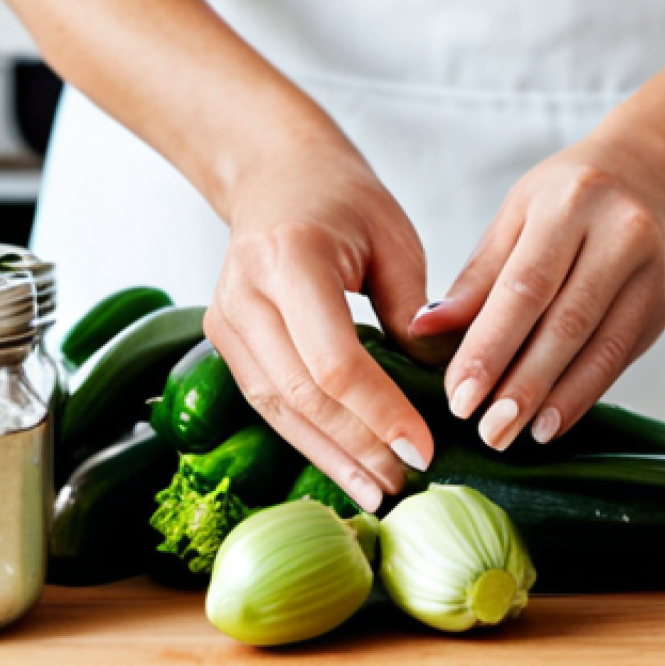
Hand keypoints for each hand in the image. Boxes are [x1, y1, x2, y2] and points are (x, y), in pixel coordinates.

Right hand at [203, 137, 434, 511]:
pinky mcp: (225, 339)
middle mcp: (244, 293)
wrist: (277, 173)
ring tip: (376, 492)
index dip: (380, 413)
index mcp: (288, 258)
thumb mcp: (394, 239)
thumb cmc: (342, 197)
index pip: (333, 360)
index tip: (424, 448)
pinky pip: (267, 399)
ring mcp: (225, 318)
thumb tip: (439, 388)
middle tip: (405, 484)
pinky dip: (307, 436)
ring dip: (329, 455)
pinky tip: (342, 463)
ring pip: (277, 407)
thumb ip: (414, 313)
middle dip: (357, 446)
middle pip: (301, 394)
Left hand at [411, 123, 664, 449]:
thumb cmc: (572, 192)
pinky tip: (553, 420)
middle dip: (520, 385)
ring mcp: (650, 270)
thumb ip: (477, 275)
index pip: (524, 286)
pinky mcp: (663, 303)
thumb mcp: (518, 213)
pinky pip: (621, 357)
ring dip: (553, 399)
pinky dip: (584, 393)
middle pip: (564, 323)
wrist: (657, 171)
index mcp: (569, 204)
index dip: (490, 346)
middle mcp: (619, 234)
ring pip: (598, 348)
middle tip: (485, 430)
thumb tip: (425, 330)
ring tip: (514, 434)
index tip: (459, 394)